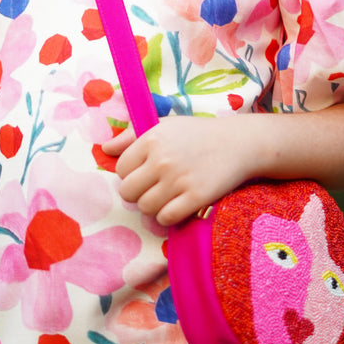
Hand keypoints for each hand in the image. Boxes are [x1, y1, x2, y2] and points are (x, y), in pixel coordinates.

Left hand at [104, 116, 263, 225]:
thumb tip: (105, 148)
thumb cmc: (197, 134)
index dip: (131, 174)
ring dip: (153, 206)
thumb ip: (131, 136)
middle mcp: (162, 160)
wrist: (238, 143)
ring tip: (167, 196)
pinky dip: (168, 217)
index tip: (145, 173)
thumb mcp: (163, 125)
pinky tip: (178, 206)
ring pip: (145, 208)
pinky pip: (166, 218)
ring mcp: (179, 180)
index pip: (121, 169)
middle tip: (153, 188)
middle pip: (128, 192)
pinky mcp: (196, 198)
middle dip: (137, 193)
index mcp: (151, 139)